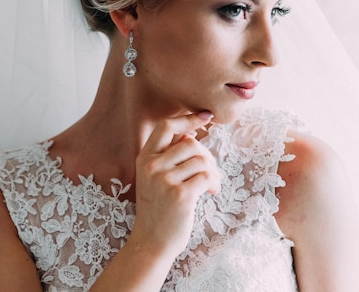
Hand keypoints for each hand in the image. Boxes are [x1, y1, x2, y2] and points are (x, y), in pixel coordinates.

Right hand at [131, 112, 220, 258]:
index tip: (204, 116)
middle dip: (206, 155)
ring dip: (212, 171)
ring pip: (201, 160)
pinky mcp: (180, 195)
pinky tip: (211, 192)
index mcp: (144, 158)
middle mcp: (152, 166)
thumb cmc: (158, 209)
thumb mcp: (155, 178)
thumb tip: (190, 135)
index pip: (166, 126)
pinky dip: (214, 183)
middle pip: (190, 143)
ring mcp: (164, 180)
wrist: (151, 242)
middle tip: (209, 171)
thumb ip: (168, 156)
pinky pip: (206, 176)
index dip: (187, 119)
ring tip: (210, 184)